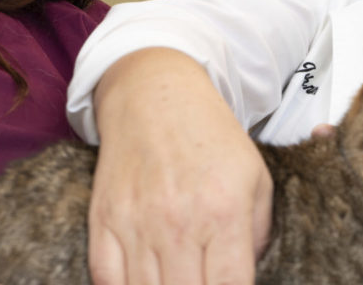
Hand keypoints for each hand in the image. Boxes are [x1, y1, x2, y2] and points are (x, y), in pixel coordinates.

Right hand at [88, 48, 273, 284]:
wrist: (155, 96)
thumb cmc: (212, 138)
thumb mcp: (257, 178)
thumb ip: (259, 234)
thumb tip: (247, 275)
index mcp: (225, 212)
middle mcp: (178, 222)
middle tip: (204, 282)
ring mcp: (136, 224)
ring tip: (178, 280)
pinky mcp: (104, 221)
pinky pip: (107, 279)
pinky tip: (145, 282)